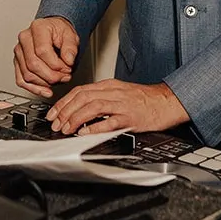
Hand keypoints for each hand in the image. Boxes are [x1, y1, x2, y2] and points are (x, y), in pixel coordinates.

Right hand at [14, 17, 78, 97]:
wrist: (53, 30)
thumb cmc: (60, 31)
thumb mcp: (71, 35)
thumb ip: (70, 47)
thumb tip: (68, 60)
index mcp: (37, 28)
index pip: (42, 51)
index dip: (56, 64)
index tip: (67, 68)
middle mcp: (24, 38)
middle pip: (33, 65)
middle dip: (51, 76)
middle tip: (65, 76)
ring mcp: (19, 51)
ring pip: (27, 75)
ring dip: (45, 83)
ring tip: (58, 80)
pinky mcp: (18, 62)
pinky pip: (21, 80)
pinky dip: (34, 89)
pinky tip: (46, 91)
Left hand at [46, 80, 189, 134]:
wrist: (167, 102)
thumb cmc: (145, 100)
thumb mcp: (120, 93)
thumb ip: (101, 98)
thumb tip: (80, 109)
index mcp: (109, 86)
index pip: (80, 91)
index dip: (63, 102)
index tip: (53, 113)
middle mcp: (113, 93)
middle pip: (82, 97)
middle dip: (65, 111)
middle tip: (55, 123)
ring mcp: (122, 104)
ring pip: (92, 107)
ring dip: (75, 118)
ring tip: (66, 129)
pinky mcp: (130, 118)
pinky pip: (109, 122)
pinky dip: (94, 127)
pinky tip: (85, 133)